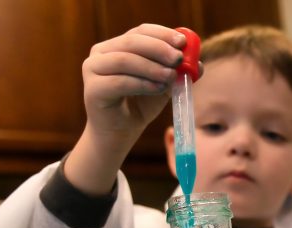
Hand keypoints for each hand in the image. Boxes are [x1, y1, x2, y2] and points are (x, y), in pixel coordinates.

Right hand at [67, 25, 190, 194]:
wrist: (120, 132)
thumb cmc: (140, 105)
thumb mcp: (163, 84)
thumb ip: (177, 72)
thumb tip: (199, 64)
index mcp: (117, 45)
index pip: (141, 31)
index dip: (163, 34)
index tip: (182, 42)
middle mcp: (101, 53)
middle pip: (132, 42)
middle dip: (159, 49)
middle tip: (178, 59)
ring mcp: (92, 69)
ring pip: (125, 60)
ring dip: (152, 68)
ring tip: (171, 77)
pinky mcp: (92, 89)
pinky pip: (119, 82)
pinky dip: (142, 84)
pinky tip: (157, 89)